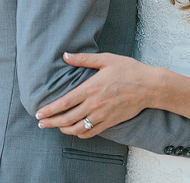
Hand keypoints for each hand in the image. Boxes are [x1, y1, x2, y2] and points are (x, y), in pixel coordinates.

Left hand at [35, 52, 156, 137]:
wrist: (150, 87)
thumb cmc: (129, 70)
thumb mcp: (106, 59)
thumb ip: (83, 59)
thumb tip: (65, 55)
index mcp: (91, 88)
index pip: (65, 103)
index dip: (50, 110)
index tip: (39, 113)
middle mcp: (95, 104)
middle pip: (67, 118)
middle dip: (51, 122)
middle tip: (41, 123)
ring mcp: (103, 115)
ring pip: (78, 128)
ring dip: (64, 129)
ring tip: (56, 127)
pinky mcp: (110, 122)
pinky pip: (92, 133)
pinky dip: (80, 134)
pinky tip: (75, 131)